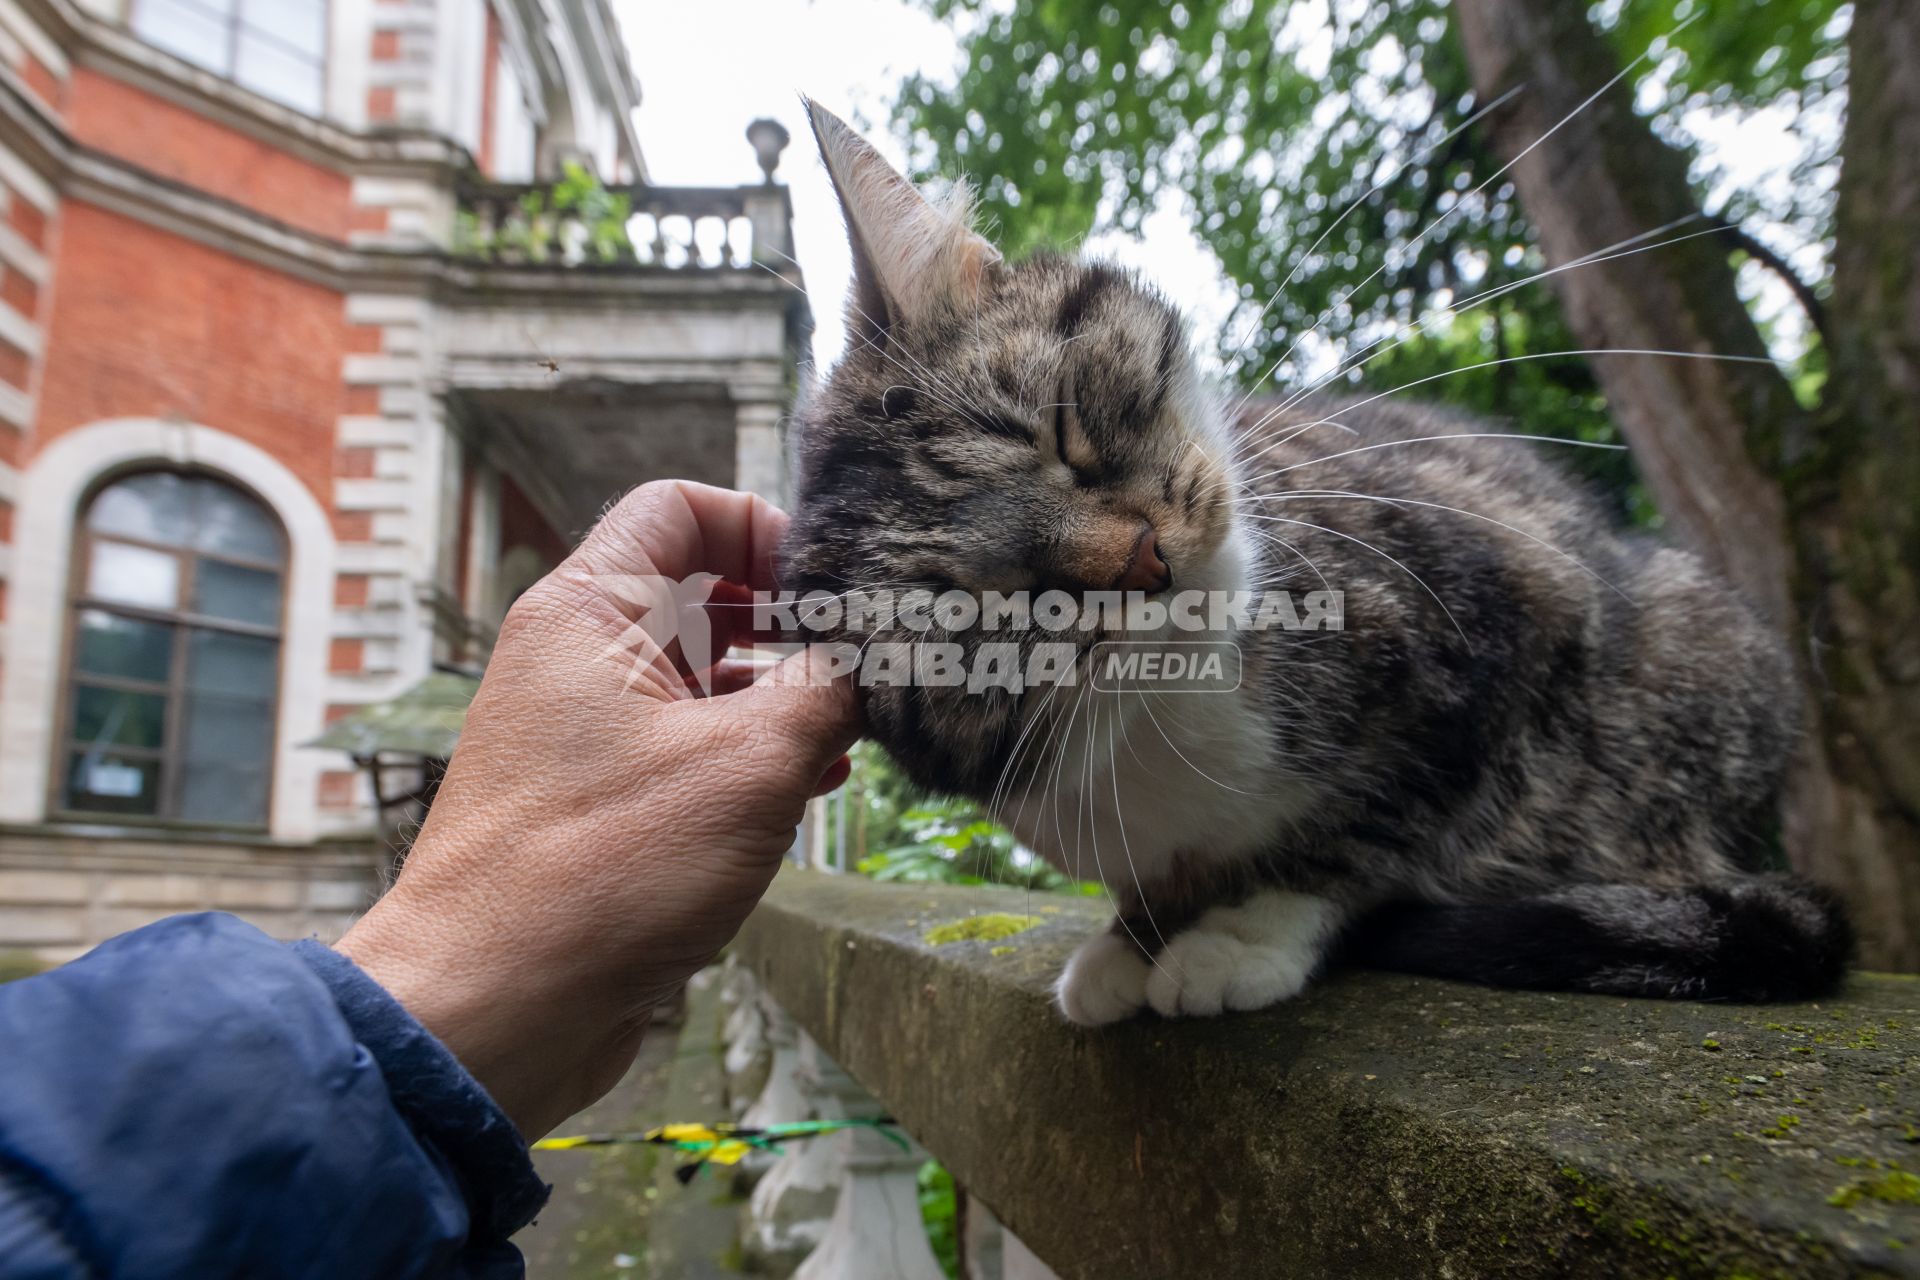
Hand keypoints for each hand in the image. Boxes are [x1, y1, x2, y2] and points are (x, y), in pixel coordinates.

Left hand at [336, 481, 859, 1137]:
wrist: (492, 1008)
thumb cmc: (604, 869)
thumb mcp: (749, 764)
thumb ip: (825, 692)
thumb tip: (870, 661)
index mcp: (588, 611)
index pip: (679, 509)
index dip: (763, 528)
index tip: (830, 586)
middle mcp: (575, 658)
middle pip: (697, 592)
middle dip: (789, 619)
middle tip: (864, 655)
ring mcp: (582, 733)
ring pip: (699, 678)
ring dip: (779, 695)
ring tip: (855, 725)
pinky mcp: (595, 804)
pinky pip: (684, 748)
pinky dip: (748, 754)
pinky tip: (815, 784)